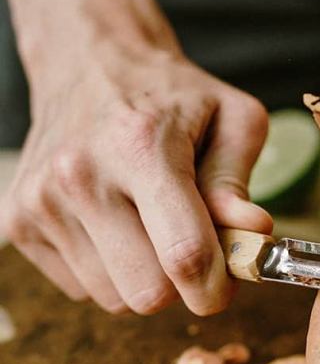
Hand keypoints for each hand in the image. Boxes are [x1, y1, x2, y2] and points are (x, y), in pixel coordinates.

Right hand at [0, 41, 271, 315]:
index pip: (184, 253)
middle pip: (147, 293)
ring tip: (152, 225)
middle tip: (194, 248)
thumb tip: (252, 232)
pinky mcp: (17, 221)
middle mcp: (80, 176)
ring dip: (145, 278)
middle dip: (182, 285)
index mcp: (141, 147)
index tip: (228, 286)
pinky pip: (80, 288)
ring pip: (113, 299)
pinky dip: (109, 272)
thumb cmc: (172, 95)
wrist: (90, 64)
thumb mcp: (231, 118)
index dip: (216, 289)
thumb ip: (237, 181)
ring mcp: (41, 201)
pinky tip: (116, 224)